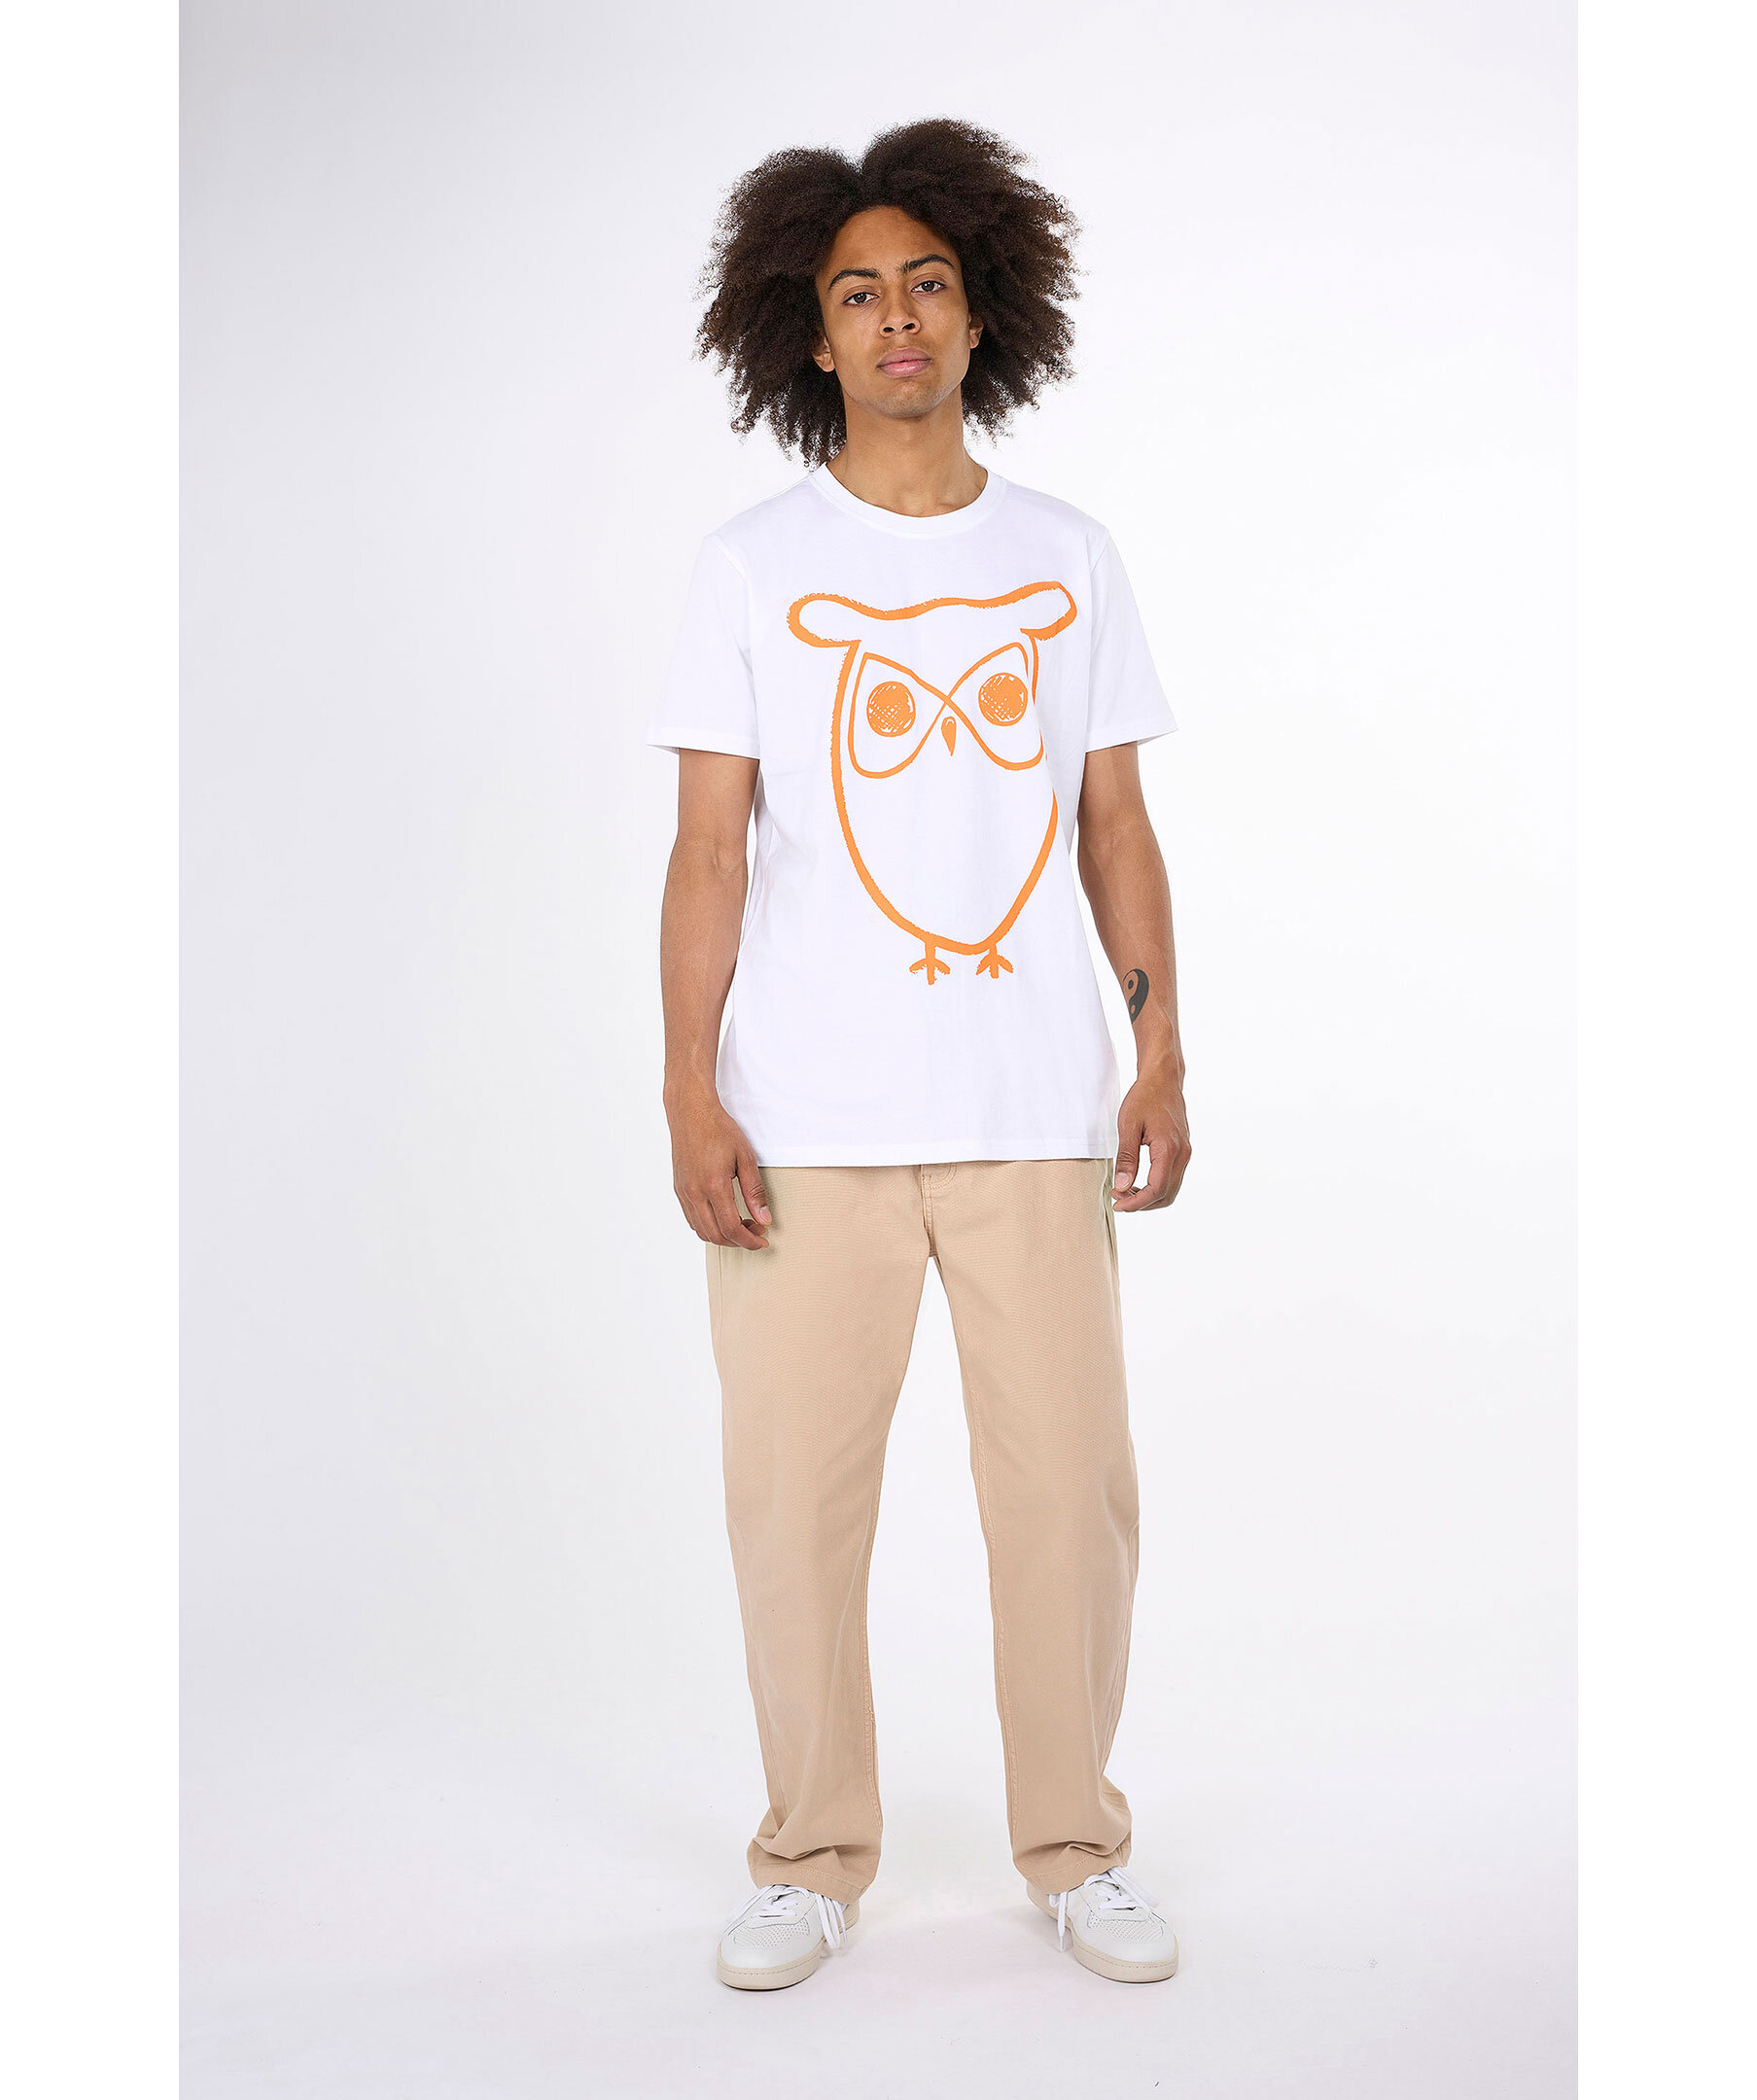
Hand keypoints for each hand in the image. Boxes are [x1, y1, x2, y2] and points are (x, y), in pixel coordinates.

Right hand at [665, 1081, 770, 1249]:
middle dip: (738, 1241)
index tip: (763, 1240)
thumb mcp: (745, 1157)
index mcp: (713, 1185)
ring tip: (742, 1225)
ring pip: (701, 1231)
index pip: (731, 1228)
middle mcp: (694, 1193)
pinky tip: (723, 1217)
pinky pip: (692, 1219)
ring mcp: (684, 1192)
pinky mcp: (679, 1189)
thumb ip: (755, 1191)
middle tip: (756, 1232)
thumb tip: (764, 1218)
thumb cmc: (719, 1129)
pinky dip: (709, 1226)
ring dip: (723, 1236)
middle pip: (715, 1235)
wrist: (691, 1113)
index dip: (749, 1240)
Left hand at [1112, 1063, 1190, 1211]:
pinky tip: (1137, 1181)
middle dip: (1141, 1203)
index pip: (1156, 1189)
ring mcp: (1185, 1153)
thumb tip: (1122, 1186)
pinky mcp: (1183, 1151)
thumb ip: (1126, 1158)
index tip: (1116, 1203)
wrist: (1163, 1079)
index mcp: (1169, 1149)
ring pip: (1171, 1189)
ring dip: (1148, 1196)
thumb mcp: (1128, 1126)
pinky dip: (1156, 1187)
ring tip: (1124, 1190)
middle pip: (1166, 1195)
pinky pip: (1172, 1178)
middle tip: (1117, 1197)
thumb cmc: (1145, 1098)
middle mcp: (1182, 1154)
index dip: (1136, 1202)